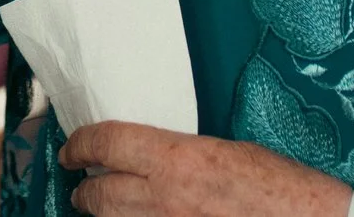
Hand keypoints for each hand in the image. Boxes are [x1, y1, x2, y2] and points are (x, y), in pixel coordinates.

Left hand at [58, 123, 353, 215]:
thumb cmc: (282, 185)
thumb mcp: (229, 149)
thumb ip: (184, 154)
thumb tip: (158, 155)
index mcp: (177, 160)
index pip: (107, 143)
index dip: (80, 144)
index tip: (71, 147)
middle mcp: (166, 199)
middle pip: (99, 195)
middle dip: (83, 190)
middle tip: (79, 183)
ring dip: (104, 214)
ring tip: (100, 207)